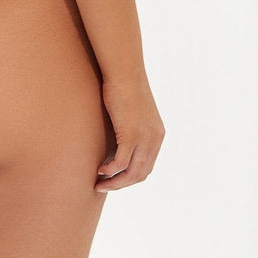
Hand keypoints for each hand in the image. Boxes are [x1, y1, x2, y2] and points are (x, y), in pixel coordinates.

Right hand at [96, 77, 164, 191]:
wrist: (124, 71)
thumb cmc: (124, 85)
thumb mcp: (133, 110)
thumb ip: (132, 125)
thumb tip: (119, 133)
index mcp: (158, 135)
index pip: (147, 166)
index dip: (131, 176)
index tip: (114, 178)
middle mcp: (154, 139)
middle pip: (140, 174)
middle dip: (122, 184)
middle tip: (104, 186)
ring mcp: (144, 138)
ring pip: (131, 172)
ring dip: (115, 182)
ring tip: (99, 183)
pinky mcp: (130, 134)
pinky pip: (121, 163)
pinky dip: (110, 171)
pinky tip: (100, 170)